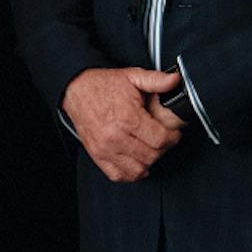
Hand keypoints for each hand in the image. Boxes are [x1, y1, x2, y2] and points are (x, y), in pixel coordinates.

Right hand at [61, 67, 183, 182]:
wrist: (76, 90)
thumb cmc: (103, 85)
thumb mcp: (133, 76)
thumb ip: (156, 80)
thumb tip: (174, 80)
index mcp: (127, 118)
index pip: (159, 140)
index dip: (172, 138)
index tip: (174, 134)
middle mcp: (115, 136)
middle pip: (151, 156)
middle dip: (163, 149)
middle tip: (164, 140)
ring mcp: (105, 149)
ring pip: (137, 170)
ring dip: (149, 162)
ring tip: (151, 149)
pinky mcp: (97, 156)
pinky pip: (118, 175)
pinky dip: (131, 173)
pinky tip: (137, 162)